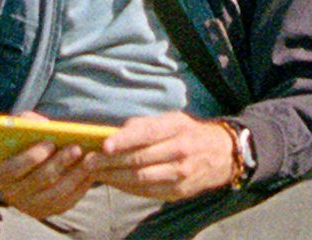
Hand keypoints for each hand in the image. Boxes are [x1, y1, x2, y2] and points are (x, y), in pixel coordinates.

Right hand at [0, 113, 93, 218]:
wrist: (8, 177)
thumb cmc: (12, 148)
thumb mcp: (11, 133)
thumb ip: (23, 123)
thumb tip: (43, 124)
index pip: (16, 167)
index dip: (33, 155)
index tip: (50, 142)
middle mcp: (12, 195)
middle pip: (40, 180)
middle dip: (60, 163)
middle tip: (77, 148)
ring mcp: (29, 207)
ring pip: (56, 194)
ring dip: (75, 176)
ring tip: (89, 159)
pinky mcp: (45, 212)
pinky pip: (65, 203)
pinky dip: (79, 188)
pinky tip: (90, 172)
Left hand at [82, 112, 235, 200]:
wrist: (223, 154)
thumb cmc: (189, 132)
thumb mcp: (172, 119)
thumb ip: (144, 125)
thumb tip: (115, 133)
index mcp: (176, 128)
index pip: (147, 134)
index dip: (124, 140)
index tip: (104, 145)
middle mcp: (180, 150)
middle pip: (140, 159)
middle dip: (110, 162)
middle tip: (89, 161)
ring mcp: (180, 173)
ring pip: (141, 178)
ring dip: (114, 177)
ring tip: (96, 173)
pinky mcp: (179, 191)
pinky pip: (147, 191)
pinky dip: (127, 188)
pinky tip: (114, 182)